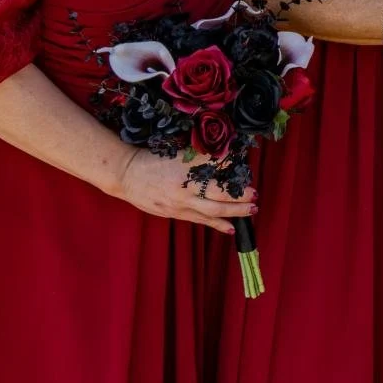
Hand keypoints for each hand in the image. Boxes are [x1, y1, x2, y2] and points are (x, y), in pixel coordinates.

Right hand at [113, 151, 255, 234]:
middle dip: (239, 198)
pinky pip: (200, 221)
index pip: (213, 175)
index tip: (247, 173)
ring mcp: (179, 205)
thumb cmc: (152, 160)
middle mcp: (184, 191)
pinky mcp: (175, 214)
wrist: (127, 176)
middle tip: (255, 195)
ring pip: (211, 212)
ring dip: (234, 212)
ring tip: (252, 210)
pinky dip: (216, 224)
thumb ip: (199, 157)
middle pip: (217, 198)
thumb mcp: (176, 154)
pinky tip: (231, 228)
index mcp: (184, 173)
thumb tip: (225, 156)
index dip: (231, 175)